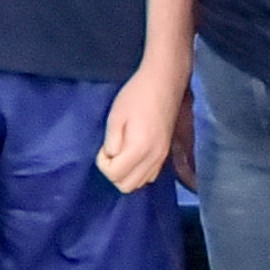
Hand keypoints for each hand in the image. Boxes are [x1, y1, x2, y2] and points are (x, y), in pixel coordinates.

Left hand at [97, 65, 186, 192]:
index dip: (103, 164)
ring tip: (120, 152)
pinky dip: (137, 171)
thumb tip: (110, 157)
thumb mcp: (116, 117)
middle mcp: (154, 158)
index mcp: (140, 149)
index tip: (103, 148)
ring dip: (125, 173)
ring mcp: (163, 157)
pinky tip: (132, 154)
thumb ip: (112, 142)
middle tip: (110, 151)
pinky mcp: (166, 153)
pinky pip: (150, 175)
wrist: (164, 83)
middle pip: (127, 186)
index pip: (115, 175)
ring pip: (140, 183)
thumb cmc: (136, 96)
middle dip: (113, 172)